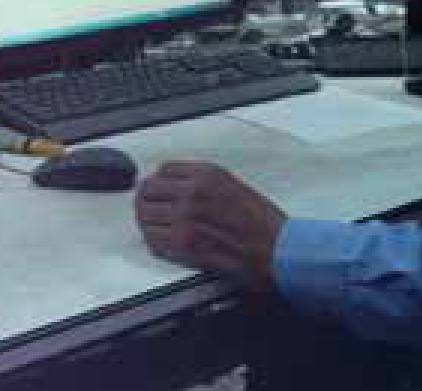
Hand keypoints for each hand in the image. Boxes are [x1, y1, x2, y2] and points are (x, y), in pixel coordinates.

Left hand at [133, 161, 285, 289]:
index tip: (159, 189)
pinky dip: (155, 241)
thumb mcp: (232, 185)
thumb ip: (201, 181)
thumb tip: (174, 185)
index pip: (163, 170)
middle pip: (147, 191)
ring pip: (145, 216)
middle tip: (151, 209)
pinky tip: (165, 242)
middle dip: (148, 201)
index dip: (159, 182)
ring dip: (148, 222)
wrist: (276, 250)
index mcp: (206, 174)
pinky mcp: (183, 245)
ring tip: (157, 226)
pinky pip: (153, 240)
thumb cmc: (262, 223)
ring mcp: (186, 219)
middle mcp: (193, 192)